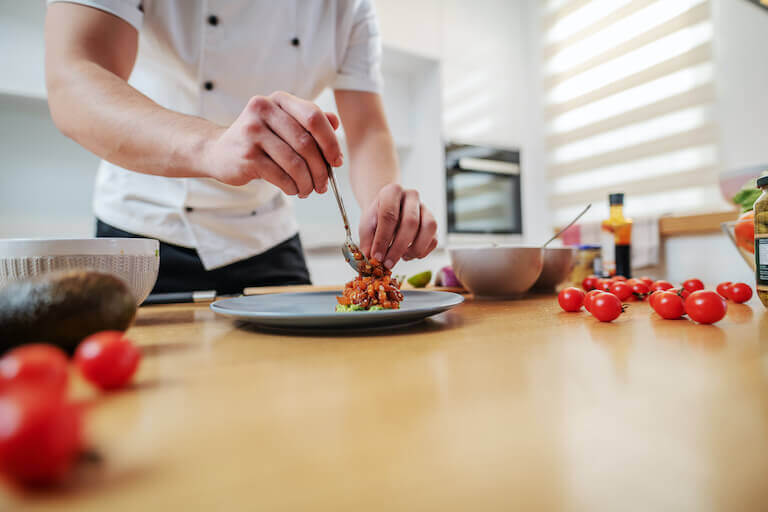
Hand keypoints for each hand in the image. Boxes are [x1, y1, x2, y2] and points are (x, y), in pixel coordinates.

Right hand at [203, 91, 342, 196]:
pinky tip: (294, 189)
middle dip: (320, 169)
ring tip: (309, 189)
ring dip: (307, 181)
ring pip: (295, 163)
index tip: (336, 161)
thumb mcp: (283, 124)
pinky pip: (280, 176)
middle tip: (323, 184)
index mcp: (278, 100)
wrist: (217, 151)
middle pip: (306, 143)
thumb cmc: (258, 139)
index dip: (330, 141)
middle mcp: (264, 110)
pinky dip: (292, 186)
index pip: (314, 117)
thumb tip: (336, 123)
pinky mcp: (247, 155)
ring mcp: (253, 132)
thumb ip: (308, 122)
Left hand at [359, 184, 437, 268]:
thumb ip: (367, 242)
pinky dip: (423, 251)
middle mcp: (411, 196)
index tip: (376, 256)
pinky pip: (434, 238)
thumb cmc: (376, 218)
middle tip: (388, 263)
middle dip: (398, 247)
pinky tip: (409, 255)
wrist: (386, 210)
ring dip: (415, 248)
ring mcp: (425, 208)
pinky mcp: (433, 221)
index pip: (389, 215)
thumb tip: (370, 261)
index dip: (383, 239)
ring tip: (402, 257)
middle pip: (411, 222)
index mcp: (392, 192)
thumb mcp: (366, 226)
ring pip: (429, 228)